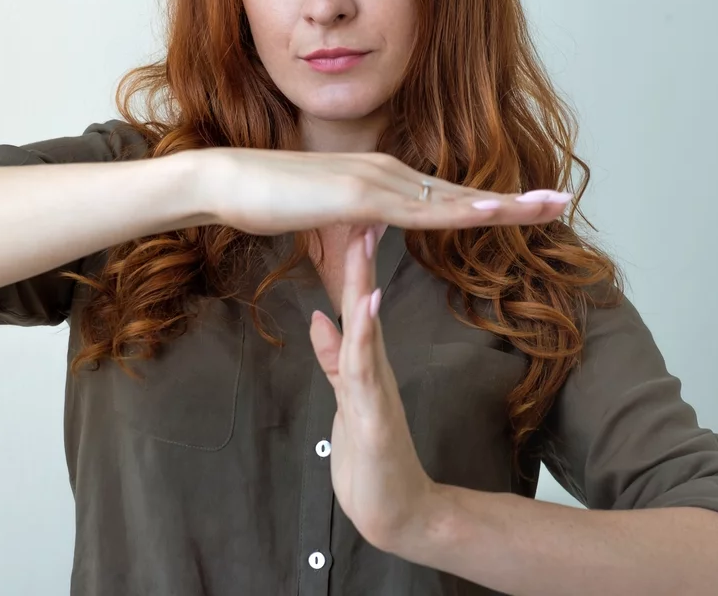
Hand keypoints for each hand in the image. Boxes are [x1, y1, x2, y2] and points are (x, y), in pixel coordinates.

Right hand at [199, 147, 571, 235]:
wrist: (228, 182)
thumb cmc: (267, 202)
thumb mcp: (320, 227)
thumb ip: (347, 236)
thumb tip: (362, 245)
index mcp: (382, 180)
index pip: (446, 196)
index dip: (488, 203)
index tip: (527, 207)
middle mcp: (388, 173)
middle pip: (463, 192)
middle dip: (515, 199)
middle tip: (563, 200)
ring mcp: (377, 180)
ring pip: (453, 198)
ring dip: (504, 202)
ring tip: (549, 205)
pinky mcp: (359, 195)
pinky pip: (420, 209)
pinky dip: (461, 211)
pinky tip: (492, 213)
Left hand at [307, 223, 440, 551]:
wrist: (397, 512)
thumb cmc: (371, 457)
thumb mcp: (345, 398)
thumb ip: (334, 358)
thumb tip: (320, 318)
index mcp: (365, 362)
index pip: (355, 302)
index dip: (349, 260)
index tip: (347, 215)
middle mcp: (374, 367)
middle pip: (363, 303)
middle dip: (358, 257)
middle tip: (361, 206)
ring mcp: (376, 389)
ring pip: (366, 328)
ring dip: (362, 285)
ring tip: (362, 242)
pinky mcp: (374, 415)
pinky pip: (366, 370)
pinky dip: (364, 337)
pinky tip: (366, 307)